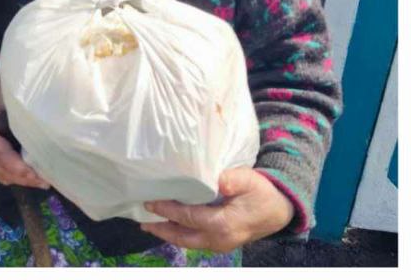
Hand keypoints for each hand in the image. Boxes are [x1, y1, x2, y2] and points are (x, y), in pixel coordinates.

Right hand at [0, 70, 48, 189]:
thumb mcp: (6, 101)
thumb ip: (19, 116)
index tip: (33, 172)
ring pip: (2, 175)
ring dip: (22, 181)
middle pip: (0, 169)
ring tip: (42, 182)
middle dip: (23, 177)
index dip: (15, 165)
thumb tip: (42, 129)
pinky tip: (32, 179)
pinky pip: (1, 175)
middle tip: (45, 181)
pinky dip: (16, 179)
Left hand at [142, 167, 293, 251]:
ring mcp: (221, 243)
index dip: (168, 211)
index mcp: (224, 224)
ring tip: (150, 225)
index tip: (150, 203)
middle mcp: (220, 239)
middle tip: (142, 220)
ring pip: (189, 241)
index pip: (189, 218)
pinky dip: (181, 234)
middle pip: (184, 237)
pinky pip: (196, 240)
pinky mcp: (221, 241)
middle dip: (162, 229)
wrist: (280, 210)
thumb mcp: (250, 180)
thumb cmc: (262, 193)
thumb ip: (233, 179)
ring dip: (169, 234)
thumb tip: (219, 181)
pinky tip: (170, 225)